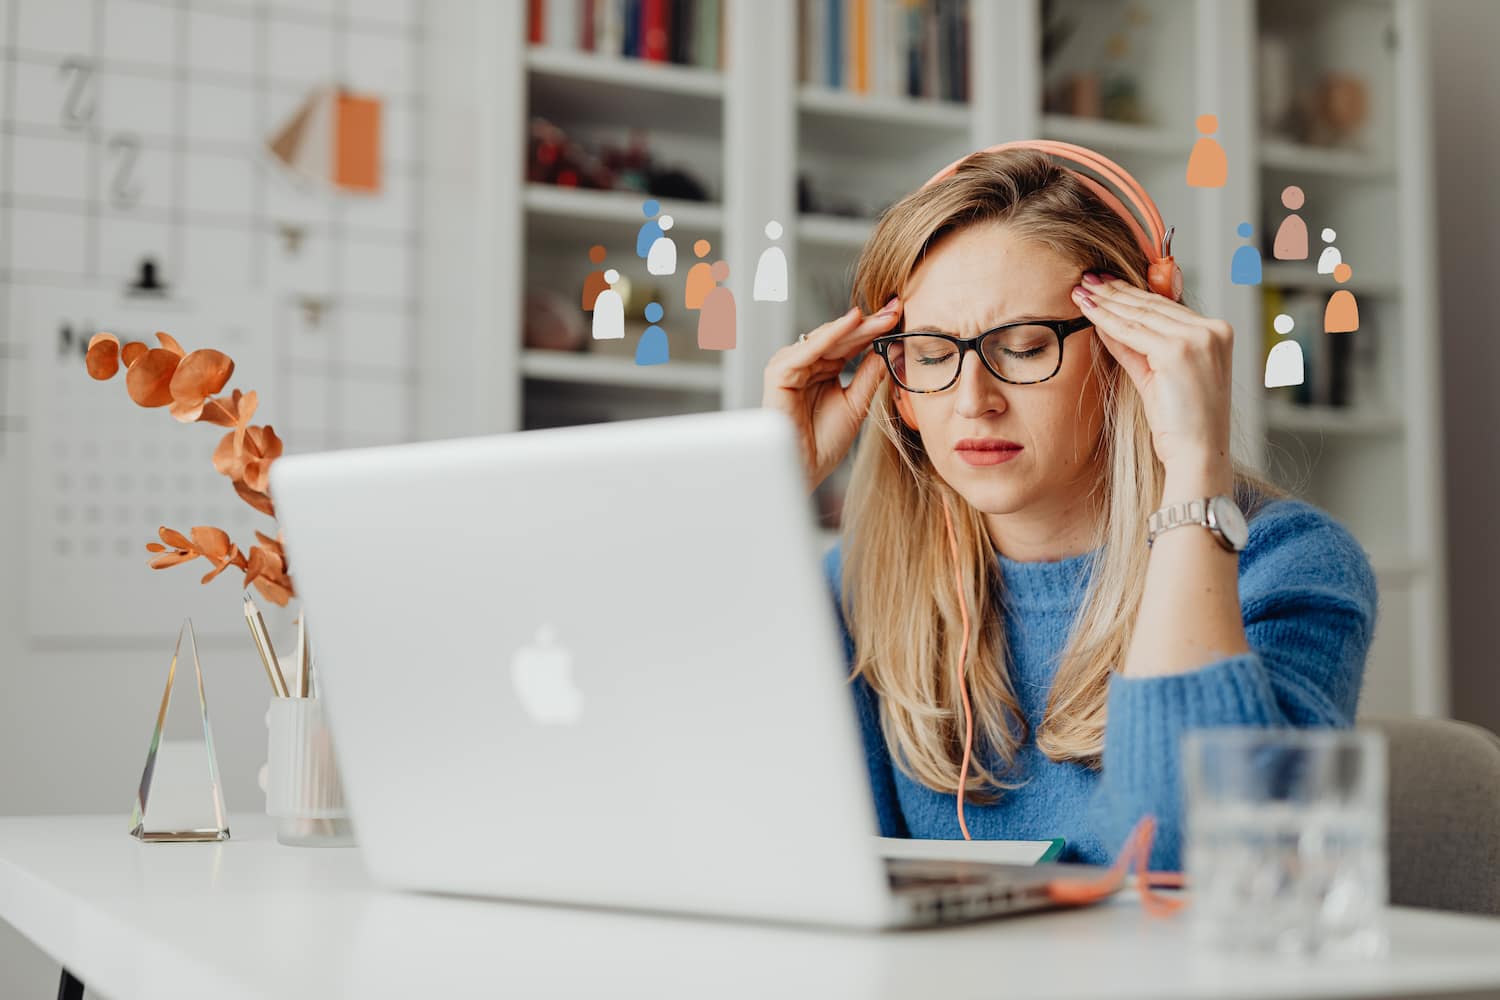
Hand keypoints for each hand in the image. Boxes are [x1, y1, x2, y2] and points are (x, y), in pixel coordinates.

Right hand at [762, 297, 900, 492]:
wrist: (805, 470)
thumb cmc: (824, 443)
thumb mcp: (856, 403)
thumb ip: (869, 375)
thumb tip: (889, 347)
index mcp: (821, 369)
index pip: (849, 343)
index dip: (874, 329)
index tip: (900, 315)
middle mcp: (804, 363)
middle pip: (840, 337)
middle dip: (869, 323)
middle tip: (896, 308)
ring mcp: (790, 366)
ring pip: (826, 339)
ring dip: (855, 327)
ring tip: (882, 316)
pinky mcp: (779, 373)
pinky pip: (808, 349)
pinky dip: (831, 335)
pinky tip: (852, 322)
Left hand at [1072, 273, 1232, 471]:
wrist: (1197, 455)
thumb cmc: (1182, 425)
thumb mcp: (1158, 377)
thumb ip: (1137, 348)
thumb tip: (1108, 324)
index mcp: (1217, 333)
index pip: (1166, 306)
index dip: (1132, 293)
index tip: (1107, 283)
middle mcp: (1212, 330)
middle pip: (1153, 304)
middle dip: (1115, 291)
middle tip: (1087, 278)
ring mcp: (1197, 339)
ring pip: (1140, 314)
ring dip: (1107, 301)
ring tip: (1081, 290)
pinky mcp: (1177, 351)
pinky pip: (1132, 331)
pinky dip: (1107, 319)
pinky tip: (1088, 310)